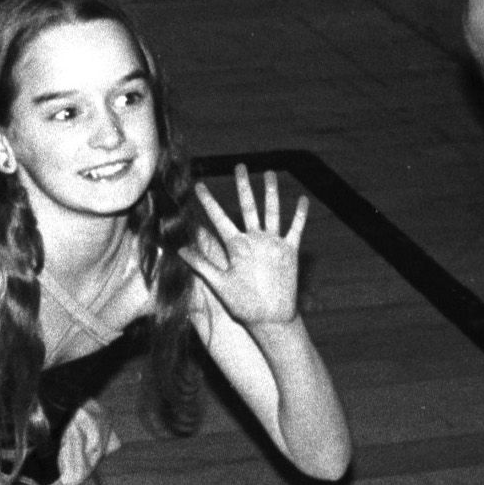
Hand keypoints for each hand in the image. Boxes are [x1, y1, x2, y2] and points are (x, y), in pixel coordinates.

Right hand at [180, 164, 306, 328]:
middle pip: (248, 206)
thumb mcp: (219, 283)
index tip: (199, 186)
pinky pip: (297, 228)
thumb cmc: (243, 303)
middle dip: (243, 185)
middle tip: (240, 166)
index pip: (218, 218)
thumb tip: (180, 249)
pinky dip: (300, 214)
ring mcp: (275, 243)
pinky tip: (303, 200)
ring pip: (273, 211)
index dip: (207, 201)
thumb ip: (201, 263)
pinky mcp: (291, 251)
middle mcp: (256, 239)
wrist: (273, 318)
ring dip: (271, 191)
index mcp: (236, 246)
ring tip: (270, 174)